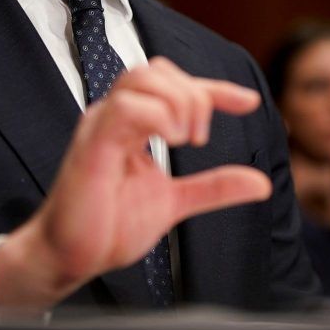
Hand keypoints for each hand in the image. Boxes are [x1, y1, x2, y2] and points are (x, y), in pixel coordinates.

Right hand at [0, 57, 270, 312]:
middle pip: (155, 70)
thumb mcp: (174, 202)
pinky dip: (157, 117)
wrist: (70, 258)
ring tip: (187, 140)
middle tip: (201, 139)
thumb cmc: (108, 227)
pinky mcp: (92, 146)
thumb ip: (213, 187)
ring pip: (140, 79)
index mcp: (131, 124)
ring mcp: (100, 127)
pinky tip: (170, 141)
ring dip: (177, 102)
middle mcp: (113, 117)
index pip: (173, 85)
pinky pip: (124, 109)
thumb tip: (260, 182)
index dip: (214, 87)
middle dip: (192, 94)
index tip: (249, 102)